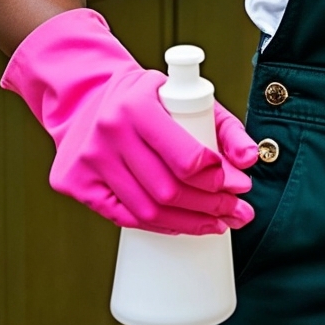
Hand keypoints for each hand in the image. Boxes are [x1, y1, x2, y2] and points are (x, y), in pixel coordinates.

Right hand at [3, 8, 259, 235]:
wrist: (86, 99)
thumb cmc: (145, 100)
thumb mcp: (187, 98)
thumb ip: (225, 126)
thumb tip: (250, 159)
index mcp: (137, 106)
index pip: (185, 158)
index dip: (217, 180)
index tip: (237, 185)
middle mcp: (108, 133)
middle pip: (168, 190)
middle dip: (211, 207)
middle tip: (238, 212)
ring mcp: (87, 161)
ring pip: (147, 211)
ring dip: (189, 223)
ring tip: (217, 223)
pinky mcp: (74, 183)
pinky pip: (123, 217)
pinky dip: (158, 226)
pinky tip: (182, 225)